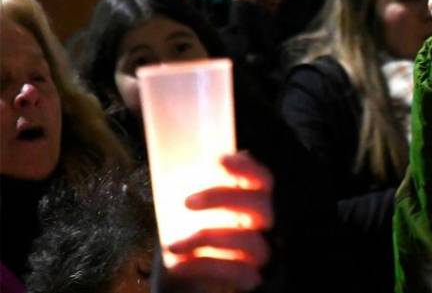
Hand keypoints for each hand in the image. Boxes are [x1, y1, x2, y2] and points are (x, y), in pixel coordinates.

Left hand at [165, 152, 273, 291]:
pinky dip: (206, 267)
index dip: (247, 169)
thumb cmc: (180, 234)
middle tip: (186, 203)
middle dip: (224, 199)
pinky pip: (240, 273)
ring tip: (172, 246)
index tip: (219, 161)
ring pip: (252, 242)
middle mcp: (258, 224)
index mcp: (247, 200)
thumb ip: (185, 184)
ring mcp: (256, 251)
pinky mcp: (248, 277)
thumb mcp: (179, 206)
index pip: (262, 180)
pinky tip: (179, 264)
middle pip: (259, 205)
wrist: (177, 275)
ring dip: (207, 240)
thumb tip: (168, 155)